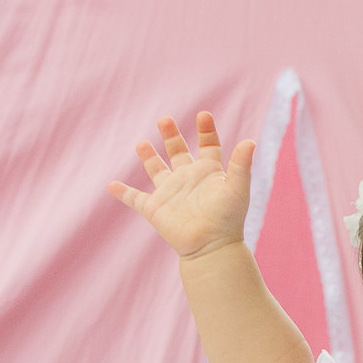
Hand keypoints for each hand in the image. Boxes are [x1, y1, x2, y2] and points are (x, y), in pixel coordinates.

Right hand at [108, 112, 254, 258]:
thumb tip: (250, 141)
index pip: (208, 146)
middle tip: (165, 119)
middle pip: (178, 152)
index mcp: (208, 172)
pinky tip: (111, 185)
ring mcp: (170, 193)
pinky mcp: (154, 208)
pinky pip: (134, 199)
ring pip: (156, 170)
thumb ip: (241, 164)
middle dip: (171, 136)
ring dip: (148, 157)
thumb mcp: (237, 187)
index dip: (206, 130)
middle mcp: (188, 179)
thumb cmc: (228, 218)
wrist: (211, 247)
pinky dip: (123, 192)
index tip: (203, 114)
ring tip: (142, 143)